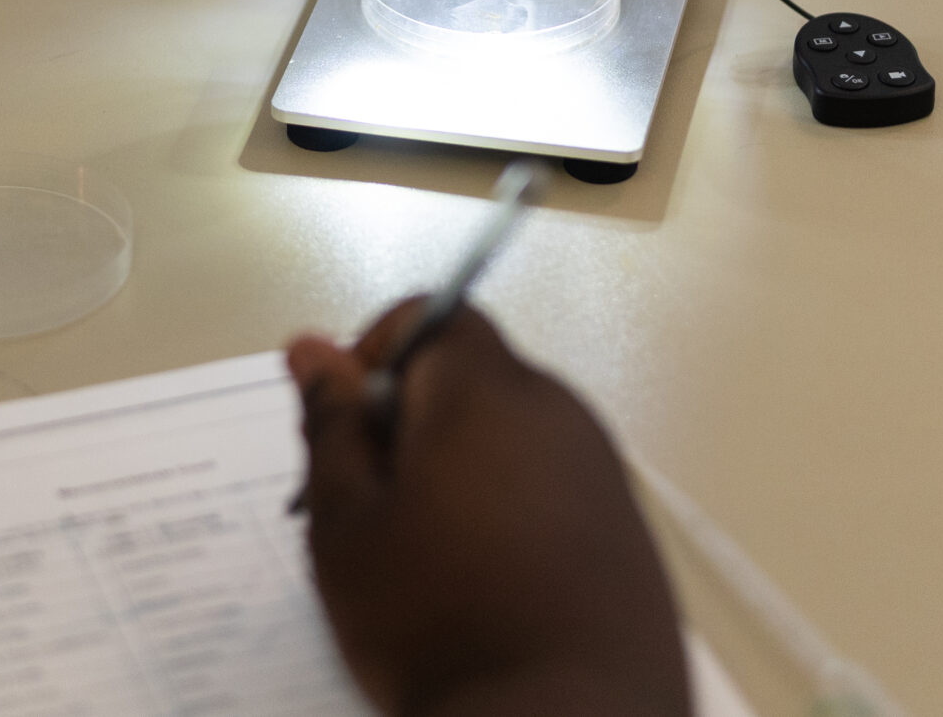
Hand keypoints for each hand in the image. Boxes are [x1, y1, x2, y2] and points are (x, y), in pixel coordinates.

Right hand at [287, 302, 686, 716]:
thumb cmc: (440, 625)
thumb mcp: (347, 525)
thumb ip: (329, 424)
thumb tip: (312, 349)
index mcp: (489, 393)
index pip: (433, 317)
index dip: (375, 356)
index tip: (348, 430)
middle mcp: (561, 415)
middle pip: (472, 380)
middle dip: (412, 425)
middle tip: (371, 510)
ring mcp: (605, 475)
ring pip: (511, 439)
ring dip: (461, 474)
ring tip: (425, 562)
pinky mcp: (630, 534)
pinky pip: (554, 490)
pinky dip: (512, 515)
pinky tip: (484, 588)